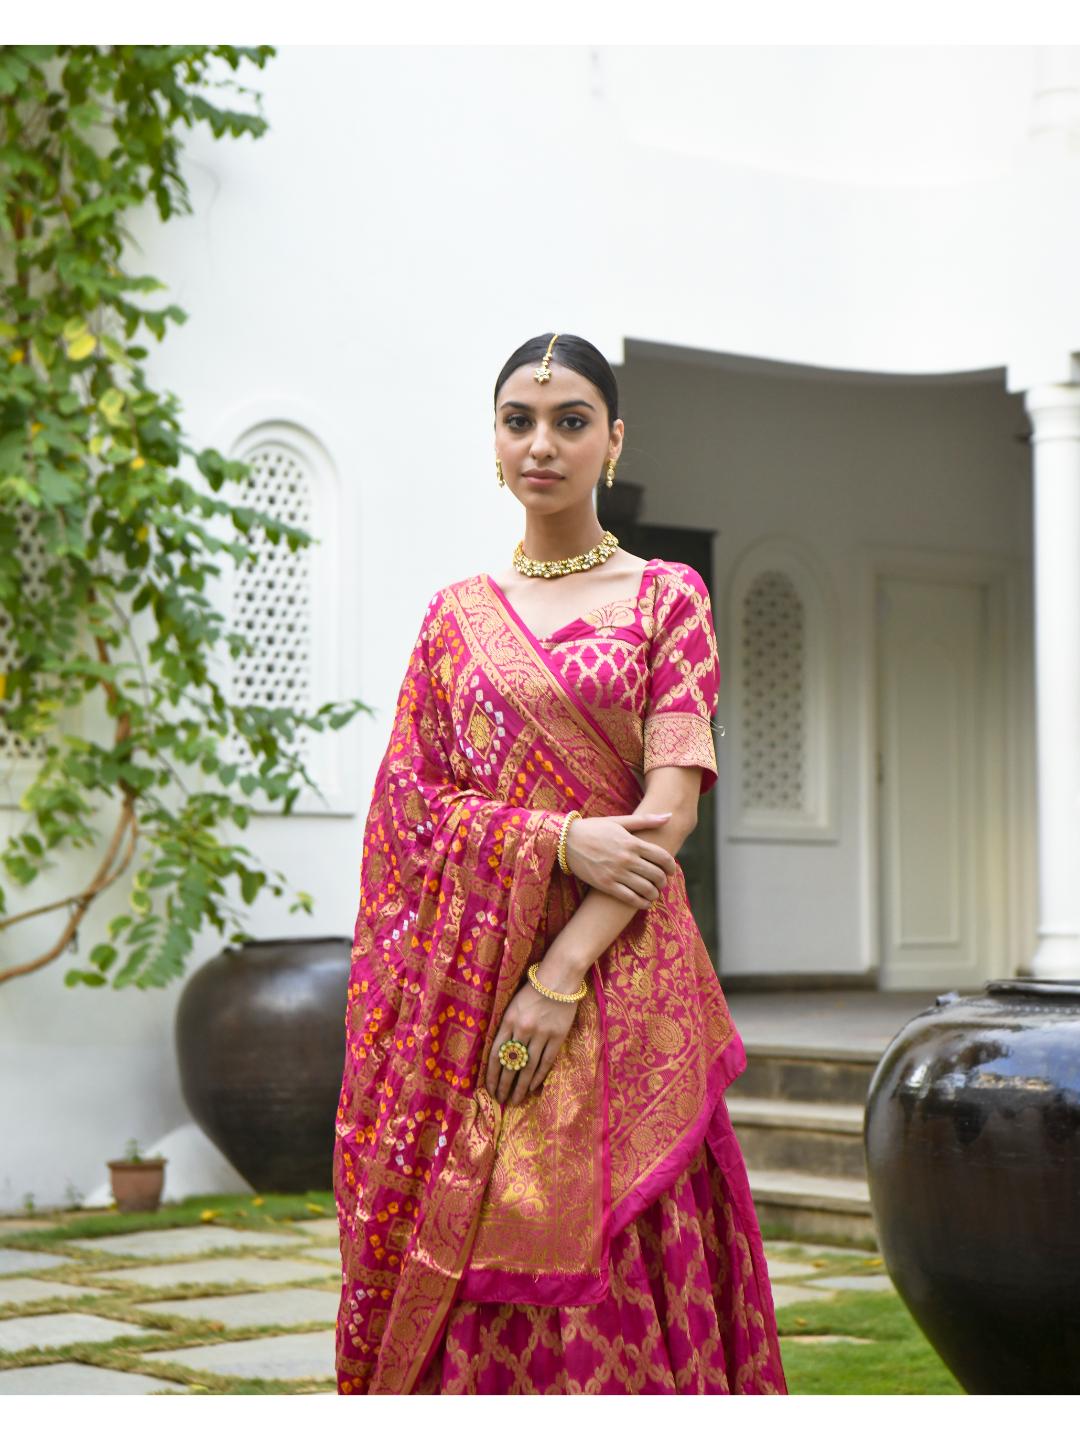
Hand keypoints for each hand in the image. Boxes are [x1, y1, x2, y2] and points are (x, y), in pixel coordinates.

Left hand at [485, 966, 580, 1105]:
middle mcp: (522, 1029)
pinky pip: (545, 1061)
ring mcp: (541, 1034)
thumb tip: (499, 1052)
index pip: (495, 1054)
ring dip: (520, 1086)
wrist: (559, 977)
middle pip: (510, 1064)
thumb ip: (506, 1027)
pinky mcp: (557, 1036)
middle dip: (504, 1085)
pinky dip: (538, 1076)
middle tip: (500, 1100)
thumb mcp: (512, 1005)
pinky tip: (532, 1087)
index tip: (489, 1088)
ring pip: (527, 1067)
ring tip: (515, 1100)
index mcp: (508, 1020)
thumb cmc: (533, 988)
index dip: (491, 1074)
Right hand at [563, 813, 675, 907]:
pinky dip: (642, 903)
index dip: (671, 866)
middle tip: (662, 882)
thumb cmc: (594, 829)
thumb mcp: (619, 821)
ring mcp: (616, 873)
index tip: (671, 870)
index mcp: (632, 842)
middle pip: (656, 875)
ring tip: (654, 893)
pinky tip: (645, 903)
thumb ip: (645, 820)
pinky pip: (630, 898)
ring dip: (655, 893)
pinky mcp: (606, 885)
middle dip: (663, 881)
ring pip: (646, 889)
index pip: (662, 857)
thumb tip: (669, 816)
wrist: (566, 841)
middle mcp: (626, 859)